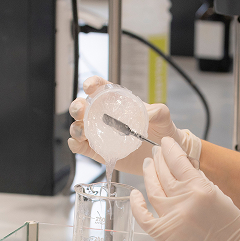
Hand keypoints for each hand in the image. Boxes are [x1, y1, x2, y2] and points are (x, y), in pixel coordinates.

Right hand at [68, 76, 201, 175]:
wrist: (163, 155)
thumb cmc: (162, 131)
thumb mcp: (164, 117)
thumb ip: (158, 111)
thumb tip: (147, 113)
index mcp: (117, 103)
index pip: (100, 89)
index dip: (92, 84)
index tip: (89, 87)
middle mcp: (104, 117)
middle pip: (83, 108)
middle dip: (77, 107)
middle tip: (81, 111)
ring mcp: (100, 135)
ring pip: (79, 128)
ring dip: (75, 128)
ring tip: (81, 132)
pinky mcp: (99, 152)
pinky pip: (82, 148)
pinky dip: (76, 145)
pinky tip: (78, 143)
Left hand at [130, 137, 239, 240]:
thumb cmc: (234, 228)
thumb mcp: (220, 195)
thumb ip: (199, 181)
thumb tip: (182, 167)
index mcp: (200, 188)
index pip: (177, 160)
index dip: (169, 148)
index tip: (166, 142)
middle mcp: (183, 201)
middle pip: (163, 173)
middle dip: (158, 159)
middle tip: (155, 152)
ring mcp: (171, 219)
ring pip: (153, 190)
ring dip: (149, 175)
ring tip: (148, 165)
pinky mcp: (164, 235)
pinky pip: (143, 217)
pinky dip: (136, 205)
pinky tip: (135, 194)